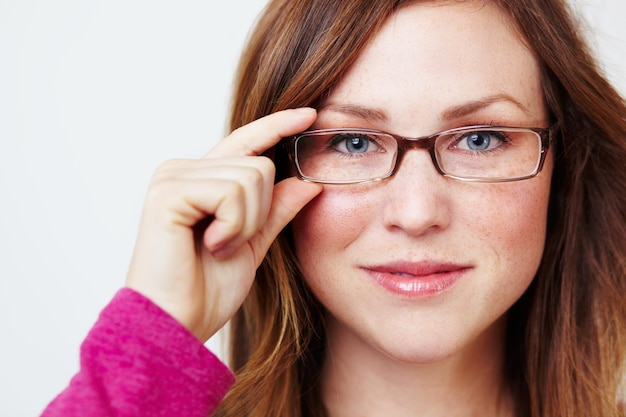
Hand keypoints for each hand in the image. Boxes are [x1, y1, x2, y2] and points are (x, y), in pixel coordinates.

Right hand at [125, 108, 321, 341]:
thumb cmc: (207, 289)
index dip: (278, 126)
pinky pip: (231, 193)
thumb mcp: (253, 244)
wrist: (178, 323)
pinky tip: (208, 245)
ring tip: (217, 246)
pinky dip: (233, 226)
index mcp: (200, 178)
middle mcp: (182, 169)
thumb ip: (276, 210)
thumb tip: (308, 182)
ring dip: (246, 223)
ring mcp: (172, 177)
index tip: (309, 113)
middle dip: (260, 213)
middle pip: (259, 164)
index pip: (247, 143)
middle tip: (229, 243)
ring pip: (251, 177)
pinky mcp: (168, 192)